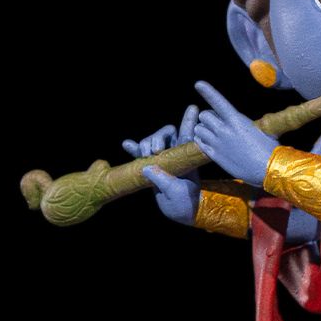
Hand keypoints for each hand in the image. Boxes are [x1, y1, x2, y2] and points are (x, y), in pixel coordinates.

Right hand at [123, 104, 200, 225]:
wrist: (178, 212)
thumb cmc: (184, 202)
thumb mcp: (176, 191)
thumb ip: (164, 180)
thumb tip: (148, 166)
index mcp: (186, 157)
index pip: (189, 135)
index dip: (190, 121)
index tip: (193, 108)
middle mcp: (175, 154)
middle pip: (166, 134)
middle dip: (158, 137)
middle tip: (154, 151)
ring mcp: (162, 159)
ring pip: (152, 141)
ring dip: (145, 142)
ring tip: (142, 153)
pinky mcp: (149, 166)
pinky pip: (139, 153)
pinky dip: (133, 148)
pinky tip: (127, 144)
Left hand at [193, 80, 278, 187]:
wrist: (267, 169)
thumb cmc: (269, 148)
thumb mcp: (261, 130)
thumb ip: (244, 123)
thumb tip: (240, 120)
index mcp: (237, 120)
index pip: (218, 102)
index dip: (207, 91)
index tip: (198, 84)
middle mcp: (225, 130)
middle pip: (204, 115)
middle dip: (209, 117)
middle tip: (217, 122)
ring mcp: (218, 143)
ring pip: (198, 128)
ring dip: (203, 128)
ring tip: (213, 133)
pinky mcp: (214, 155)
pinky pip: (199, 142)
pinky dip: (201, 139)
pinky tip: (210, 142)